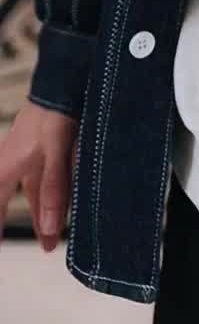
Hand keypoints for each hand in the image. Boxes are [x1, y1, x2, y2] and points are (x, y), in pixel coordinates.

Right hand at [0, 99, 77, 254]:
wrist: (64, 77)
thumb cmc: (53, 110)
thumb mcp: (54, 151)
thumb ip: (53, 188)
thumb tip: (51, 226)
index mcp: (8, 167)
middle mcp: (16, 162)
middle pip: (19, 201)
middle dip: (32, 225)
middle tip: (43, 247)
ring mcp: (32, 154)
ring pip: (37, 192)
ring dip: (45, 214)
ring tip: (52, 240)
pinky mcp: (48, 146)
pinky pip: (48, 179)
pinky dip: (54, 195)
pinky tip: (64, 205)